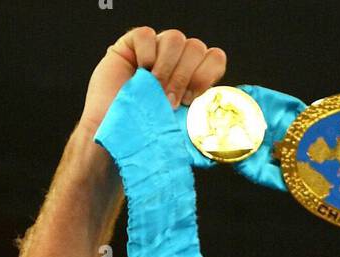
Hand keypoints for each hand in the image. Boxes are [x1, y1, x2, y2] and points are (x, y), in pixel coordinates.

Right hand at [80, 25, 226, 134]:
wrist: (114, 138)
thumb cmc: (145, 136)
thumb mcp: (180, 132)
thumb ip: (201, 124)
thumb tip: (226, 133)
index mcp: (193, 78)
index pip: (214, 58)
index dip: (207, 75)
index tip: (192, 100)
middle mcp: (176, 61)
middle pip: (196, 47)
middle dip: (185, 77)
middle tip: (171, 101)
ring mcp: (156, 50)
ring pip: (176, 38)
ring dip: (167, 68)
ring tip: (155, 90)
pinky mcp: (133, 44)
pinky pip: (147, 34)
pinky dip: (147, 53)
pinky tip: (140, 72)